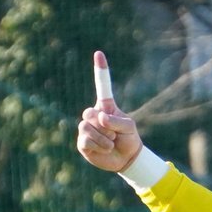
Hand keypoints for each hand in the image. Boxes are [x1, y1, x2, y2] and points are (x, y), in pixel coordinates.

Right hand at [76, 50, 142, 172]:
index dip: (100, 70)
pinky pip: (87, 140)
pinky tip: (105, 149)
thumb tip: (100, 117)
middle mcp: (93, 115)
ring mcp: (86, 128)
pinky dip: (100, 146)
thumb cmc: (128, 139)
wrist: (126, 158)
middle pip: (89, 112)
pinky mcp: (82, 142)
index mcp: (106, 107)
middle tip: (114, 134)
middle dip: (104, 126)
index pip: (102, 86)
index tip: (99, 53)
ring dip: (104, 138)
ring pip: (87, 127)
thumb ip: (117, 120)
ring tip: (111, 143)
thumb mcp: (129, 127)